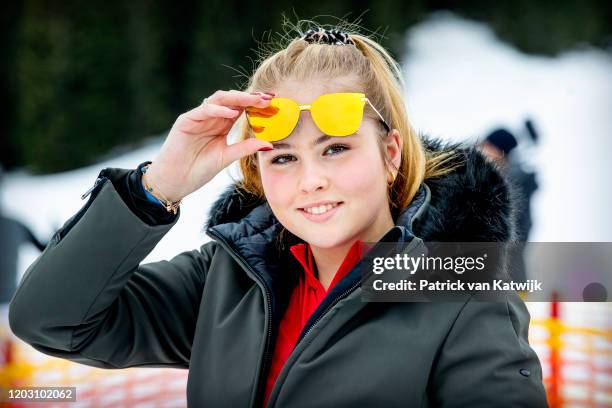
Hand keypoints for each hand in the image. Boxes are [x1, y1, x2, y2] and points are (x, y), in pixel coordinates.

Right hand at [144, 90, 273, 201]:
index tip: (275, 104)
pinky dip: (218, 110)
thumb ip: (245, 148)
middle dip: (251, 98)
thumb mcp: (227, 157)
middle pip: (232, 100)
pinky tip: (232, 113)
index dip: (257, 105)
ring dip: (238, 99)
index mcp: (221, 125)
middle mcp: (211, 117)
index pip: (241, 108)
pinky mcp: (186, 121)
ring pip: (219, 100)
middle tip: (269, 98)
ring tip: (255, 100)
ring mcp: (198, 117)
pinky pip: (204, 110)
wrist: (174, 182)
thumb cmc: (198, 170)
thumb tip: (269, 144)